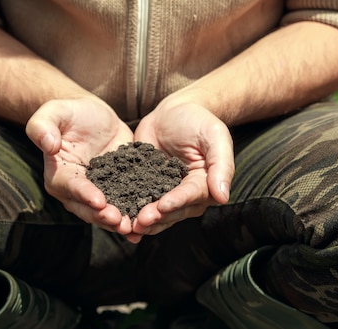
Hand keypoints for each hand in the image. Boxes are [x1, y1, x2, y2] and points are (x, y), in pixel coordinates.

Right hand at [25, 97, 133, 233]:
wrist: (93, 114)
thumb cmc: (69, 112)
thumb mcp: (54, 112)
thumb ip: (42, 126)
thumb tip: (48, 144)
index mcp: (59, 175)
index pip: (71, 187)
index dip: (84, 195)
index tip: (99, 201)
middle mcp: (76, 190)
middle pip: (88, 208)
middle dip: (104, 216)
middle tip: (119, 221)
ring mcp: (98, 192)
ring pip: (107, 212)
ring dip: (119, 221)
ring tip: (134, 227)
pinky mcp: (118, 188)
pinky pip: (125, 203)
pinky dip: (135, 213)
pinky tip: (150, 221)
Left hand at [128, 101, 233, 242]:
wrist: (172, 112)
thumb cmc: (198, 120)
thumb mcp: (214, 136)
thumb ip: (221, 165)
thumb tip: (223, 197)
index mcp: (205, 184)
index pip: (191, 196)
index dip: (176, 202)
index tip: (162, 206)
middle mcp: (186, 195)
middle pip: (172, 211)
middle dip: (156, 216)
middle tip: (140, 221)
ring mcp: (164, 193)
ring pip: (154, 212)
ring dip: (141, 220)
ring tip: (126, 224)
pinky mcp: (145, 187)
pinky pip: (137, 201)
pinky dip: (127, 210)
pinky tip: (114, 217)